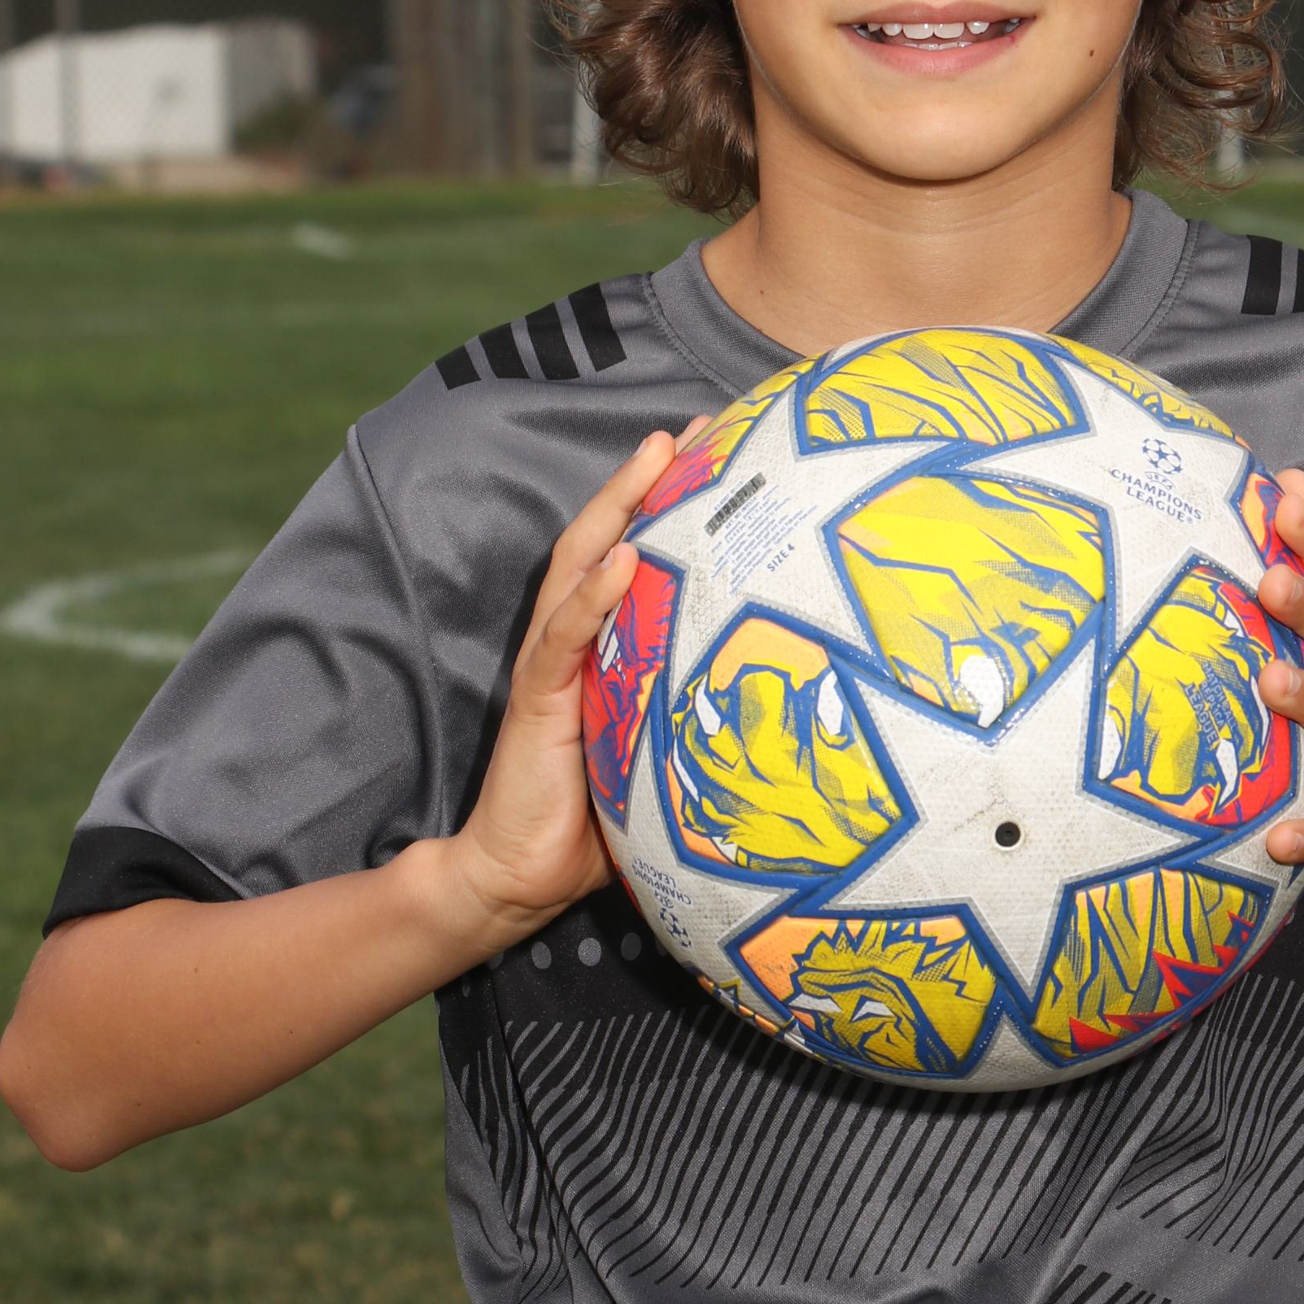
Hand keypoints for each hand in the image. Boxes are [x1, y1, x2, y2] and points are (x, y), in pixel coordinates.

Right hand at [433, 425, 698, 952]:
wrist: (519, 876)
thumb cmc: (598, 819)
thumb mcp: (660, 754)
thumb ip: (695, 718)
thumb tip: (784, 709)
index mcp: (602, 647)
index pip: (632, 554)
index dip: (667, 505)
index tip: (718, 454)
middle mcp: (574, 640)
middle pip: (605, 536)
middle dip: (644, 478)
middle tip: (691, 427)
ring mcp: (552, 663)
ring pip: (581, 564)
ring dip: (617, 506)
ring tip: (655, 455)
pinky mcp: (538, 697)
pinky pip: (565, 635)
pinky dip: (594, 592)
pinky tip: (621, 556)